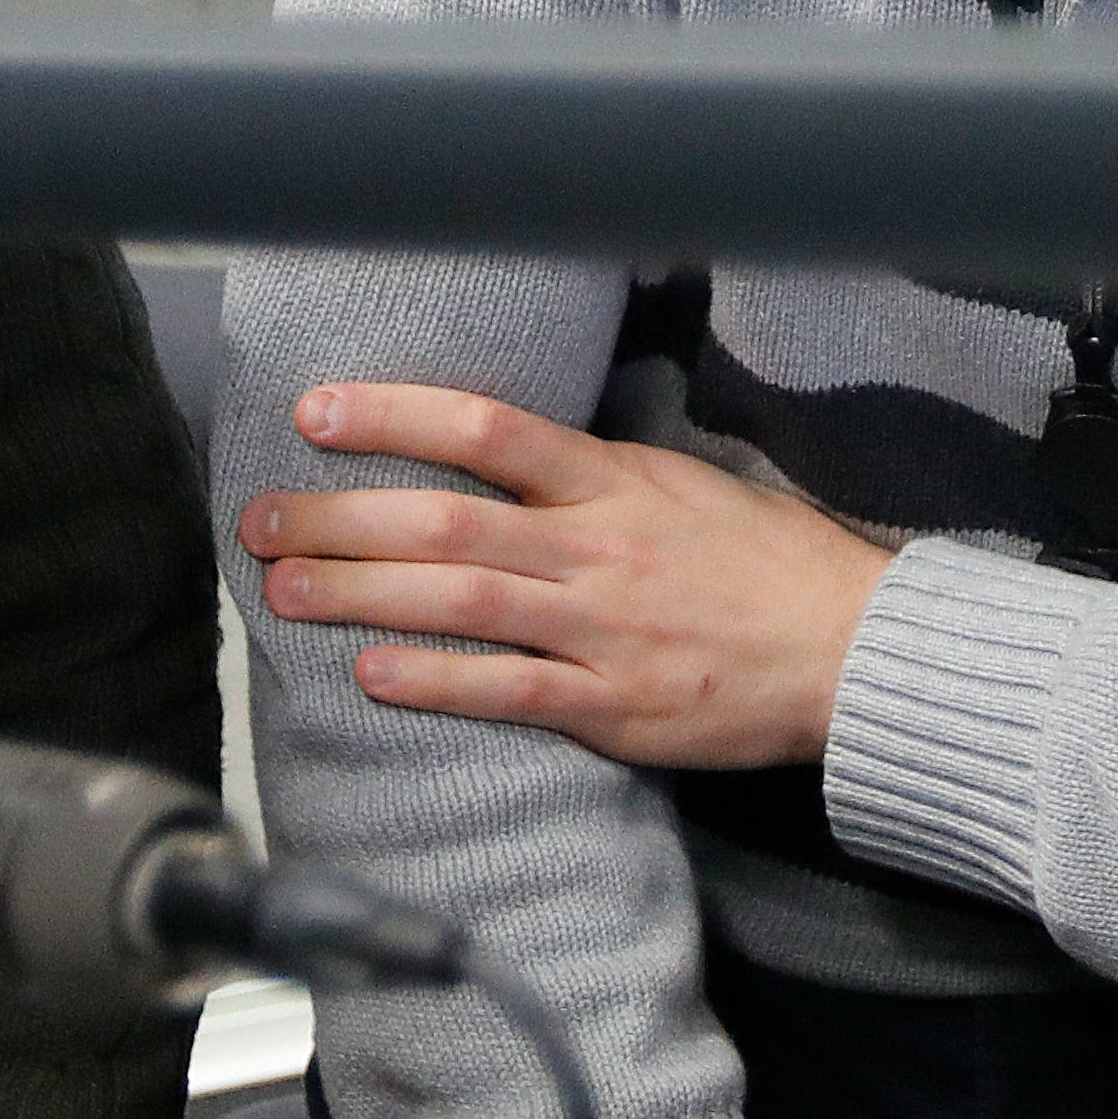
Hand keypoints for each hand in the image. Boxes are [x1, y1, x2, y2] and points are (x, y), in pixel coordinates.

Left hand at [244, 385, 897, 773]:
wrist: (857, 651)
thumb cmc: (771, 564)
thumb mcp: (685, 486)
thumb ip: (594, 476)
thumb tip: (500, 457)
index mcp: (616, 480)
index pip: (485, 428)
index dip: (391, 415)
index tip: (314, 412)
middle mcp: (599, 546)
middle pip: (444, 518)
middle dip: (339, 516)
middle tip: (259, 516)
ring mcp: (603, 628)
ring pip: (459, 599)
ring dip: (358, 592)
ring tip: (283, 587)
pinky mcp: (615, 706)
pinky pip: (507, 690)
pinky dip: (433, 679)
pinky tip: (369, 672)